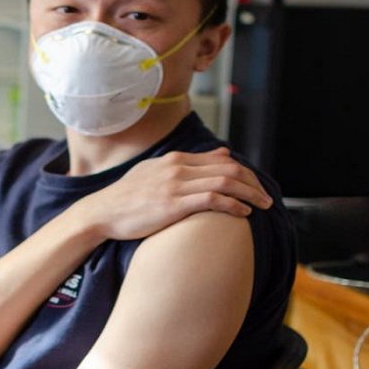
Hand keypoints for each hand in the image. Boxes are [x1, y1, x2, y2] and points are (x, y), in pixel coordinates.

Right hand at [73, 147, 273, 240]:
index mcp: (174, 160)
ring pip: (224, 182)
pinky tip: (243, 214)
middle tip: (266, 198)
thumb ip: (188, 164)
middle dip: (253, 183)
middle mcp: (177, 168)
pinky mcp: (173, 204)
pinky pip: (212, 199)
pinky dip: (232, 205)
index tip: (255, 187)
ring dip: (249, 194)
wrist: (101, 212)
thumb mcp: (155, 172)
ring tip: (263, 206)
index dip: (244, 174)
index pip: (220, 160)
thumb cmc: (126, 197)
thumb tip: (223, 153)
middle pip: (228, 169)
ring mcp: (175, 185)